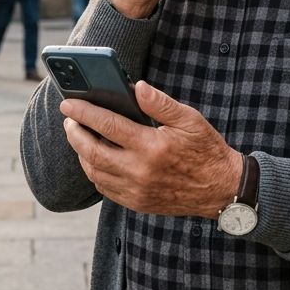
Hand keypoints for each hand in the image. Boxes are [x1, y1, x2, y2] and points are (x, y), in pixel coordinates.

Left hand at [61, 81, 242, 218]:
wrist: (221, 190)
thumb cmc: (206, 150)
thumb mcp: (189, 120)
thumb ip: (160, 103)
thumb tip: (136, 86)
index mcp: (152, 146)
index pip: (107, 125)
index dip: (84, 112)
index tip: (68, 103)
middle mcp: (140, 171)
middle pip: (91, 151)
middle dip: (74, 133)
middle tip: (68, 119)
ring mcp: (136, 190)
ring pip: (94, 172)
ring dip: (81, 152)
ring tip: (79, 135)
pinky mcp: (137, 203)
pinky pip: (105, 188)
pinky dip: (94, 171)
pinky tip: (96, 157)